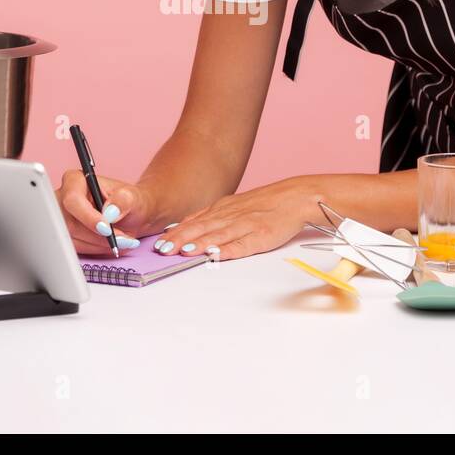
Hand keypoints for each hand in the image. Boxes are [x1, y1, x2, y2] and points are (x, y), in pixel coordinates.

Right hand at [55, 170, 160, 255]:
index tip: (107, 229)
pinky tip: (110, 243)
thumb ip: (123, 200)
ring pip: (74, 239)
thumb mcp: (132, 197)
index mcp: (75, 180)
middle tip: (123, 239)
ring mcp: (61, 218)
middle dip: (98, 236)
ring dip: (99, 244)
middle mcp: (63, 198)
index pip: (73, 200)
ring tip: (121, 240)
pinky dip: (96, 249)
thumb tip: (110, 212)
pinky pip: (76, 248)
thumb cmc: (128, 201)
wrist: (130, 215)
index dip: (88, 217)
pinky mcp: (65, 234)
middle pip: (71, 224)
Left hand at [152, 177, 322, 261]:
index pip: (195, 222)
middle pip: (202, 228)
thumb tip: (183, 229)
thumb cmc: (264, 205)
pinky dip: (228, 250)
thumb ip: (210, 218)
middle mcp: (231, 216)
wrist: (295, 198)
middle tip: (164, 250)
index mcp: (223, 210)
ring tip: (184, 252)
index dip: (177, 233)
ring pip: (219, 235)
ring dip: (201, 244)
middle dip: (182, 239)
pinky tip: (217, 256)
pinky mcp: (261, 235)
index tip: (159, 243)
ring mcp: (246, 225)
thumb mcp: (233, 206)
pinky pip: (243, 244)